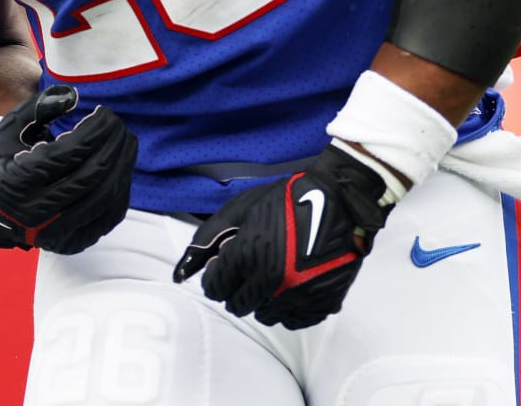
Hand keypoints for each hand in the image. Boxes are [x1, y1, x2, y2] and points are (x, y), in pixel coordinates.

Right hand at [0, 85, 136, 253]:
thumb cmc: (4, 162)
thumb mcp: (10, 130)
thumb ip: (39, 108)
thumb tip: (73, 95)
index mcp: (17, 181)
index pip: (68, 153)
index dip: (94, 130)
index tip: (105, 113)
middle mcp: (36, 211)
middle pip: (91, 175)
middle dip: (112, 144)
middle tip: (118, 124)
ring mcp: (55, 232)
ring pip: (104, 198)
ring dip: (123, 166)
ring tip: (127, 142)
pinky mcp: (72, 243)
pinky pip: (109, 217)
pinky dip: (122, 191)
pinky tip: (124, 169)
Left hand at [172, 141, 395, 328]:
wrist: (340, 201)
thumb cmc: (287, 200)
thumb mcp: (240, 210)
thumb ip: (207, 239)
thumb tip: (180, 272)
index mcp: (247, 255)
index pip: (214, 288)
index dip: (216, 276)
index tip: (224, 266)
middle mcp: (270, 281)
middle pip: (237, 306)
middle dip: (236, 288)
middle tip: (248, 270)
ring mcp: (298, 295)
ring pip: (265, 316)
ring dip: (262, 299)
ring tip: (272, 274)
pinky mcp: (321, 303)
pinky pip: (293, 320)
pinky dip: (289, 308)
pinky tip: (292, 286)